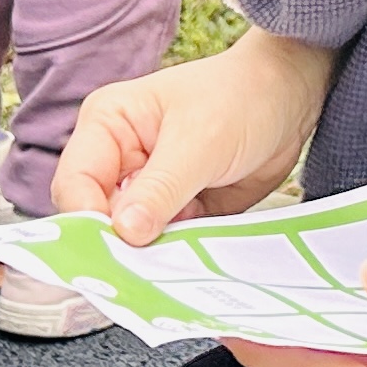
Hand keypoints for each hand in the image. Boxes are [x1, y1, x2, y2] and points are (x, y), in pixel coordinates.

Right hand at [51, 31, 334, 241]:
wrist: (291, 99)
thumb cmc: (242, 98)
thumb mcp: (200, 142)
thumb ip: (160, 189)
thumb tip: (124, 232)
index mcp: (107, 125)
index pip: (75, 184)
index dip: (88, 220)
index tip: (117, 249)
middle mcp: (118, 159)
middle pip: (95, 217)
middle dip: (119, 244)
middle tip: (146, 269)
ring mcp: (146, 188)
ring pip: (128, 238)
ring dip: (150, 255)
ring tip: (176, 264)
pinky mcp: (174, 210)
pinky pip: (163, 244)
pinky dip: (175, 256)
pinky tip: (192, 261)